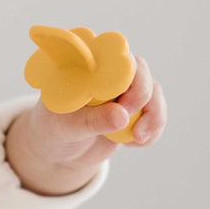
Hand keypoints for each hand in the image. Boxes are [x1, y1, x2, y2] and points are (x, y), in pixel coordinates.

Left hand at [7, 55, 166, 194]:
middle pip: (139, 71)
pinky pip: (156, 114)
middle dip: (140, 95)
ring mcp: (123, 90)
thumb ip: (92, 121)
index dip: (124, 71)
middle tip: (126, 118)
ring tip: (137, 138)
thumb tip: (122, 116)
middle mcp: (106, 73)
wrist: (59, 153)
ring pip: (153, 92)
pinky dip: (152, 130)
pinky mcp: (135, 109)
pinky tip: (133, 143)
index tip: (122, 99)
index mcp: (83, 68)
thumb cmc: (53, 131)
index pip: (110, 55)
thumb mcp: (66, 127)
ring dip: (152, 116)